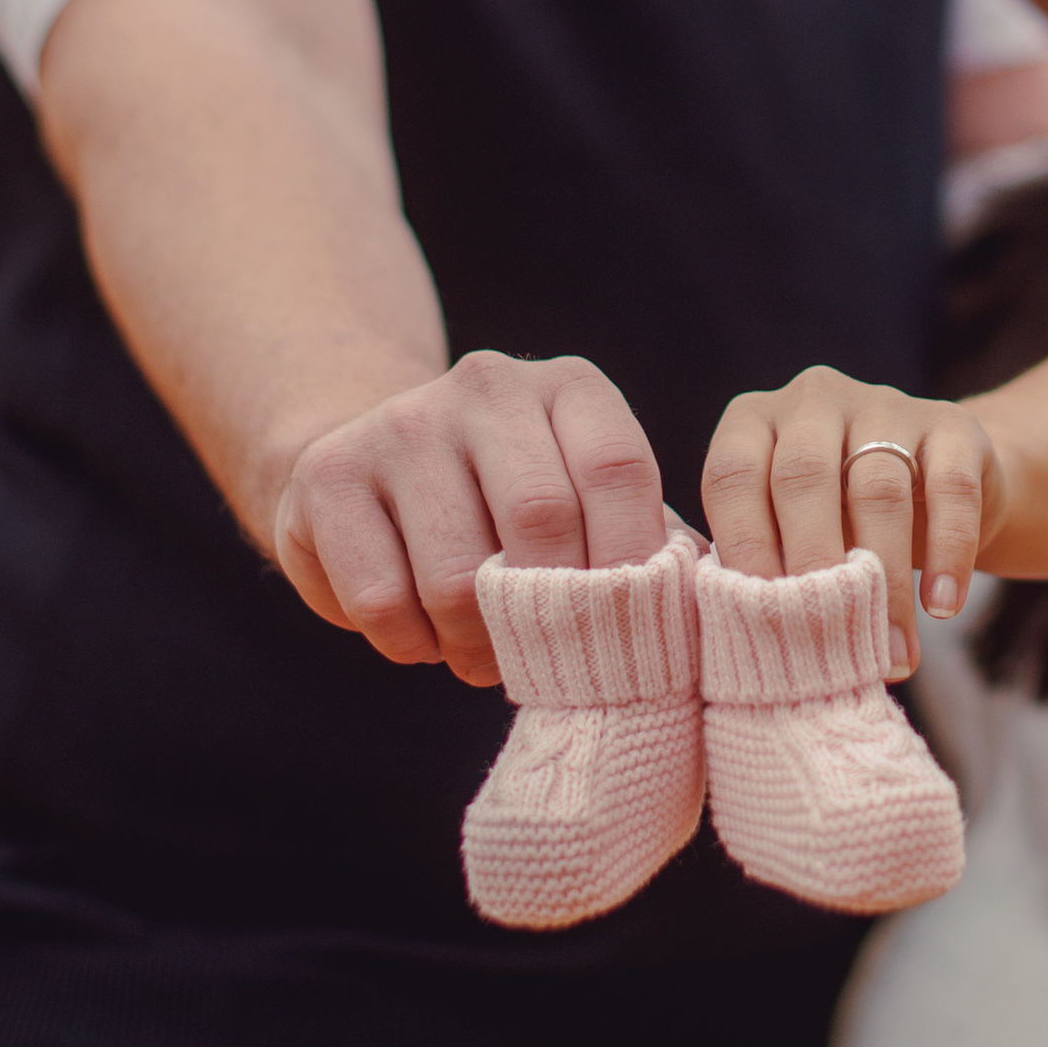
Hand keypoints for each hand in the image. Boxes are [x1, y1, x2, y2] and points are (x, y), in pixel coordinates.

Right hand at [275, 351, 666, 683]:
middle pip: (538, 520)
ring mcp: (399, 423)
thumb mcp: (584, 499)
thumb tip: (720, 609)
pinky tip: (419, 631)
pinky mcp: (327, 475)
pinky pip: (379, 598)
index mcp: (568, 387)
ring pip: (453, 576)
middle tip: (547, 661)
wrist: (373, 464)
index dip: (629, 563)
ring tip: (479, 651)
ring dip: (473, 644)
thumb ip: (648, 544)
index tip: (630, 629)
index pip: (618, 470)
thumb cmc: (511, 506)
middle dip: (548, 617)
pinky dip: (407, 643)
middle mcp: (485, 385)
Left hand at [702, 369, 999, 671]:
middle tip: (824, 640)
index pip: (732, 475)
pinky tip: (942, 606)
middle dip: (812, 563)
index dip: (741, 546)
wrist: (935, 488)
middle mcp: (814, 399)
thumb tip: (750, 636)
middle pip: (804, 475)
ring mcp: (885, 403)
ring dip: (886, 580)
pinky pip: (951, 489)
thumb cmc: (838, 523)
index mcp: (754, 421)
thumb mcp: (790, 530)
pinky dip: (949, 553)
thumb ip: (766, 562)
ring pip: (879, 489)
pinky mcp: (952, 424)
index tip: (756, 618)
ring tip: (892, 653)